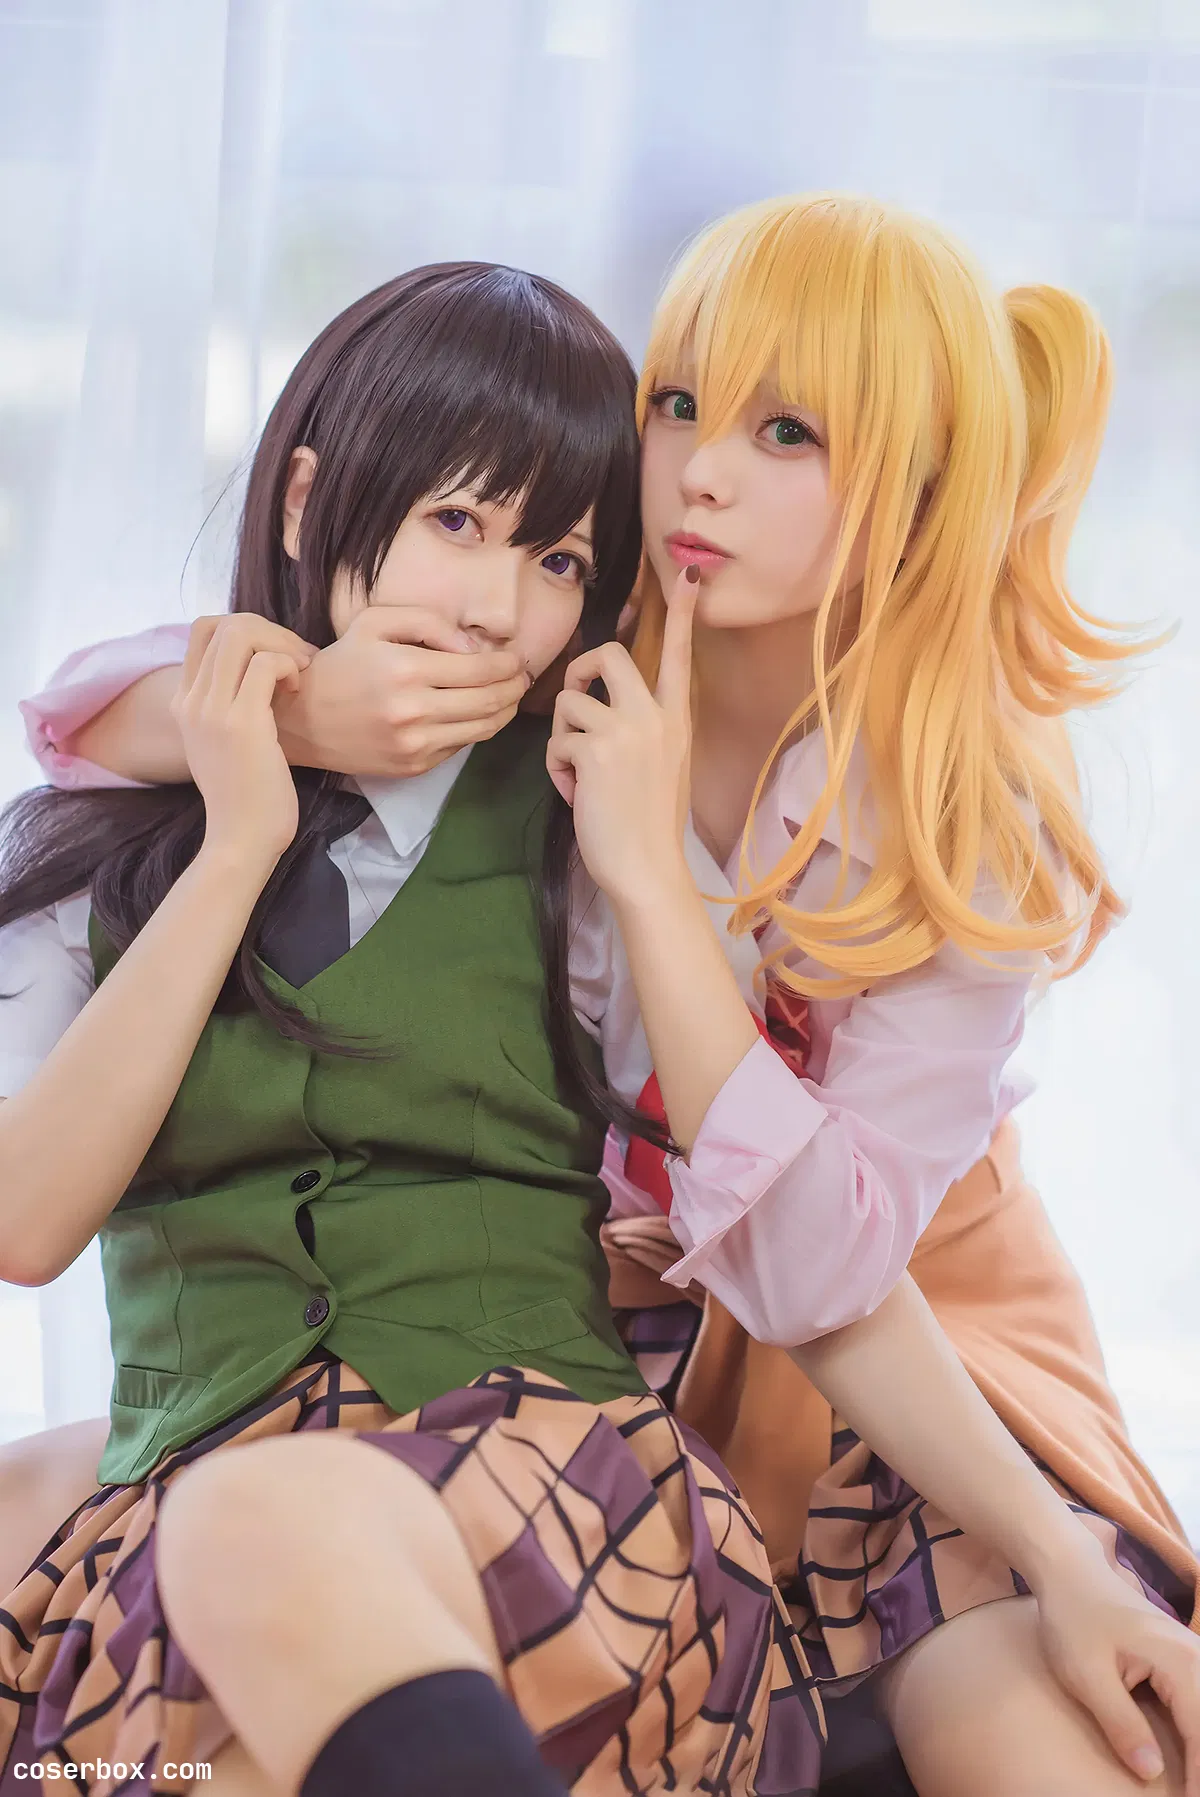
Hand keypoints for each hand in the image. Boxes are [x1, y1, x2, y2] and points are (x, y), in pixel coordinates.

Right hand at [173, 615, 308, 869]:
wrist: (241, 839)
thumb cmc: (247, 795)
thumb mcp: (224, 742)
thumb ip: (228, 704)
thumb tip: (261, 670)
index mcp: (184, 701)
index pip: (204, 629)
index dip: (248, 630)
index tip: (277, 657)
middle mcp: (191, 700)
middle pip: (223, 624)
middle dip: (270, 630)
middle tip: (297, 660)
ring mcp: (212, 711)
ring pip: (241, 634)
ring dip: (281, 644)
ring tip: (300, 674)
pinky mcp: (242, 724)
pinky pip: (265, 664)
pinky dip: (290, 666)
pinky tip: (299, 691)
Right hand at [274, 606, 530, 776]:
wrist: (301, 719)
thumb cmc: (341, 663)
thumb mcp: (375, 622)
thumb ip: (428, 622)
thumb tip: (472, 647)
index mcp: (406, 669)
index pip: (479, 668)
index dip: (508, 663)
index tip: (517, 657)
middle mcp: (414, 710)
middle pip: (490, 701)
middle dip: (515, 687)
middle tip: (523, 676)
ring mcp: (415, 744)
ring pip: (483, 728)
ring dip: (506, 710)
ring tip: (510, 695)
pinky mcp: (414, 766)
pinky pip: (461, 746)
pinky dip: (479, 729)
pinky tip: (480, 713)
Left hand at [546, 566, 696, 906]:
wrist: (648, 870)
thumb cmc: (650, 827)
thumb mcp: (663, 767)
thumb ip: (644, 732)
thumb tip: (601, 712)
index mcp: (677, 719)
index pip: (679, 655)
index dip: (682, 613)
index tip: (690, 573)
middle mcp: (656, 717)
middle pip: (608, 654)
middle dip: (580, 670)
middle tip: (576, 698)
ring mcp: (627, 731)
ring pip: (570, 702)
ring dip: (562, 737)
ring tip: (578, 774)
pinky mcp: (595, 751)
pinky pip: (557, 741)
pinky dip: (557, 769)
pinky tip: (575, 794)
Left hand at [1034, 1549, 1199, 1789]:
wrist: (1071, 1572)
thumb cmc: (1073, 1619)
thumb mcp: (1086, 1675)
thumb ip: (1121, 1724)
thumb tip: (1151, 1773)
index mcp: (1180, 1663)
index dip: (1199, 1778)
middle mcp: (1196, 1658)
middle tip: (1189, 1794)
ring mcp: (1194, 1657)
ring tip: (1191, 1782)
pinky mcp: (1185, 1662)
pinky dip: (1198, 1734)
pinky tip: (1190, 1757)